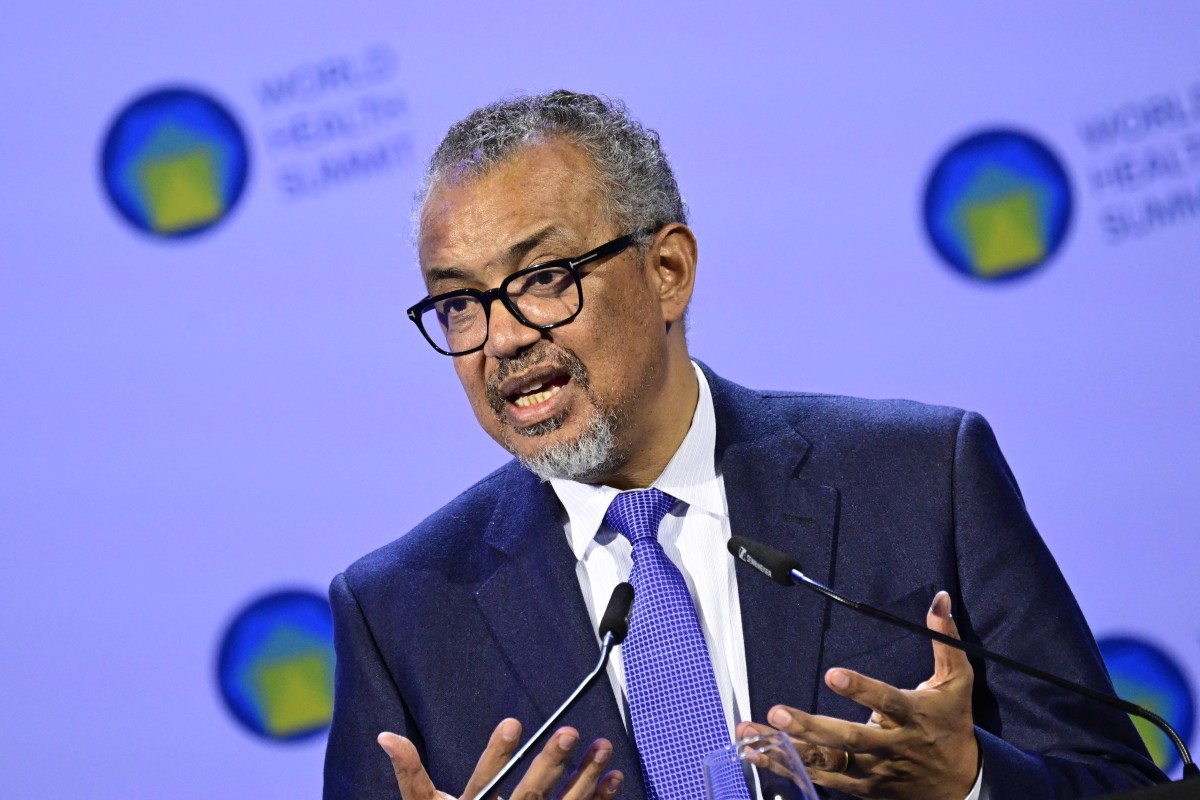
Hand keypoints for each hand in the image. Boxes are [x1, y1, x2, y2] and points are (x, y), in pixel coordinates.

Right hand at [377, 718, 623, 799]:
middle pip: (531, 795)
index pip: (484, 781)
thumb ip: (410, 774)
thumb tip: (385, 738)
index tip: (513, 722)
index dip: (497, 755)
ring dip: (586, 778)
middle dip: (550, 764)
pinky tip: (614, 778)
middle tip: (570, 732)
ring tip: (603, 747)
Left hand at [737, 591, 978, 799]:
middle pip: (848, 739)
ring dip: (785, 749)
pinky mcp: (859, 786)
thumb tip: (939, 599)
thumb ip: (945, 641)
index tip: (832, 674)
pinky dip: (786, 768)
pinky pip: (819, 777)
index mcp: (912, 716)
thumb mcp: (957, 683)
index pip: (886, 701)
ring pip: (826, 761)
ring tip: (750, 733)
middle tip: (777, 712)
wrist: (959, 786)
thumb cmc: (951, 725)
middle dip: (810, 727)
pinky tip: (756, 753)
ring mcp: (872, 769)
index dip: (861, 689)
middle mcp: (889, 746)